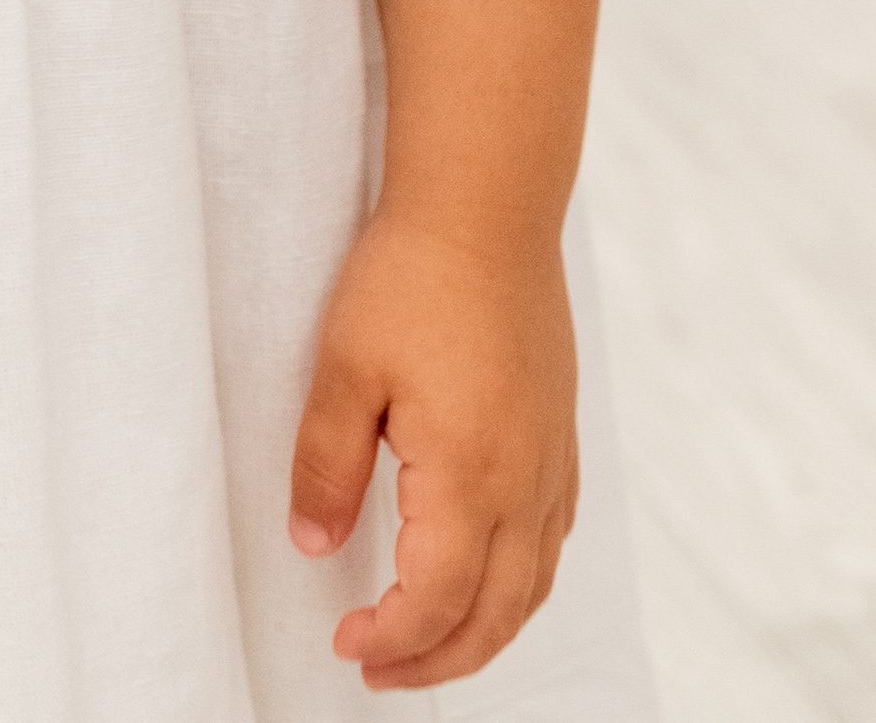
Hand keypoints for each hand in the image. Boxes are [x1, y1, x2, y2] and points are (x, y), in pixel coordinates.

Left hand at [289, 212, 579, 691]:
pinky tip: (485, 574)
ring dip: (483, 630)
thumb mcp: (344, 369)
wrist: (486, 207)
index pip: (436, 601)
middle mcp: (527, 485)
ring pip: (533, 586)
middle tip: (376, 668)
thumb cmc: (411, 278)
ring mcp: (553, 461)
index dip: (390, 639)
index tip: (343, 643)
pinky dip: (519, 583)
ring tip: (427, 641)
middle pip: (495, 615)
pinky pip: (552, 541)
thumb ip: (327, 467)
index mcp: (471, 478)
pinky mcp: (561, 434)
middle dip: (437, 657)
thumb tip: (314, 547)